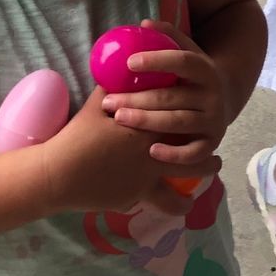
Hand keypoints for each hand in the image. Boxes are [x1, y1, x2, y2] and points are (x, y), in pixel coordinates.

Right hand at [39, 86, 210, 216]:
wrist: (58, 173)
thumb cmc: (77, 137)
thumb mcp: (97, 106)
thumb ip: (114, 90)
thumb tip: (118, 71)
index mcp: (148, 128)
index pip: (182, 122)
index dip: (198, 121)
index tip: (206, 120)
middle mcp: (153, 155)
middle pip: (194, 158)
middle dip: (209, 162)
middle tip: (216, 160)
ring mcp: (145, 180)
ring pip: (180, 189)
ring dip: (193, 188)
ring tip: (199, 190)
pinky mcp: (133, 199)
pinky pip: (156, 202)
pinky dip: (165, 203)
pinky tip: (170, 204)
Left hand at [99, 19, 232, 170]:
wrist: (223, 101)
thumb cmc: (191, 78)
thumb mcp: (187, 55)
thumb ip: (168, 38)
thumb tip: (144, 23)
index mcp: (205, 69)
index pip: (184, 61)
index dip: (158, 61)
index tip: (129, 62)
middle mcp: (213, 95)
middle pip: (173, 96)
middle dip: (138, 99)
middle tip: (108, 101)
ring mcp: (214, 120)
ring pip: (179, 122)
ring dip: (147, 121)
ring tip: (119, 118)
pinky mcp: (211, 144)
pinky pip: (193, 153)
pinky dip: (174, 154)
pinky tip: (151, 151)